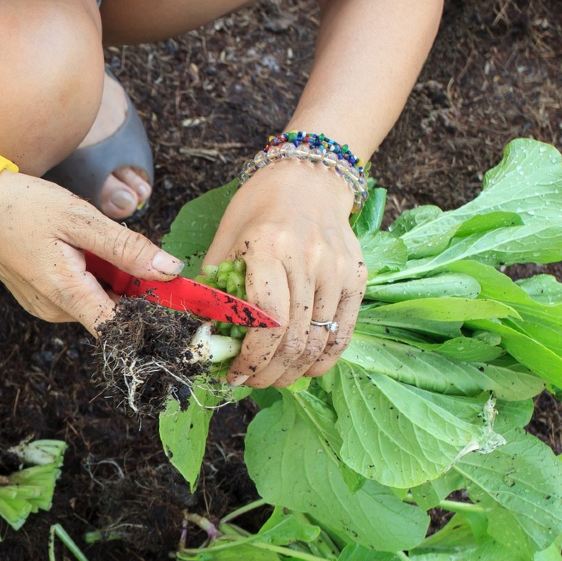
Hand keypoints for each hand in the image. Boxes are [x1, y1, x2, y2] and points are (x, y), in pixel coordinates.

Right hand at [0, 172, 182, 329]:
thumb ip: (126, 247)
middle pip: (113, 312)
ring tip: (91, 243)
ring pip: (96, 302)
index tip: (176, 299)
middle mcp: (55, 311)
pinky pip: (78, 296)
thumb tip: (170, 270)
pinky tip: (76, 251)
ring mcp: (45, 308)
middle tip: (127, 248)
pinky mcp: (39, 300)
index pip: (122, 328)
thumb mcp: (79, 218)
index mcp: (67, 294)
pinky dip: (90, 278)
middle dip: (131, 286)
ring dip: (109, 279)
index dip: (153, 318)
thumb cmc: (22, 206)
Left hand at [209, 161, 365, 387]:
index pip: (267, 321)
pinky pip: (344, 331)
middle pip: (293, 338)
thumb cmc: (257, 210)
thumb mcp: (225, 242)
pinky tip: (303, 368)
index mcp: (269, 249)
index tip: (234, 374)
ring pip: (318, 341)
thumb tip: (204, 338)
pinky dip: (323, 358)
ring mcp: (338, 270)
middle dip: (268, 372)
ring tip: (272, 378)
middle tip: (250, 382)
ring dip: (292, 371)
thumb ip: (215, 291)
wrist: (308, 178)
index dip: (250, 358)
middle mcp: (309, 260)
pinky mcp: (357, 277)